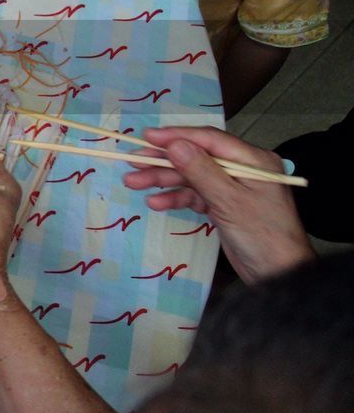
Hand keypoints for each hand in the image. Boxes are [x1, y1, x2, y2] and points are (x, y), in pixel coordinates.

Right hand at [122, 127, 313, 283]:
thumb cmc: (262, 236)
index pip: (210, 139)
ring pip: (191, 177)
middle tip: (132, 162)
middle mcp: (242, 169)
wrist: (280, 276)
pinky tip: (155, 203)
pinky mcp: (223, 206)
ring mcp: (232, 188)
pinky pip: (195, 195)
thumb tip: (175, 144)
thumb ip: (202, 171)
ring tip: (132, 183)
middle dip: (164, 161)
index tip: (146, 137)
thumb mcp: (230, 202)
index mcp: (253, 160)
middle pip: (196, 157)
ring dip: (163, 180)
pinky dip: (175, 198)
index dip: (177, 136)